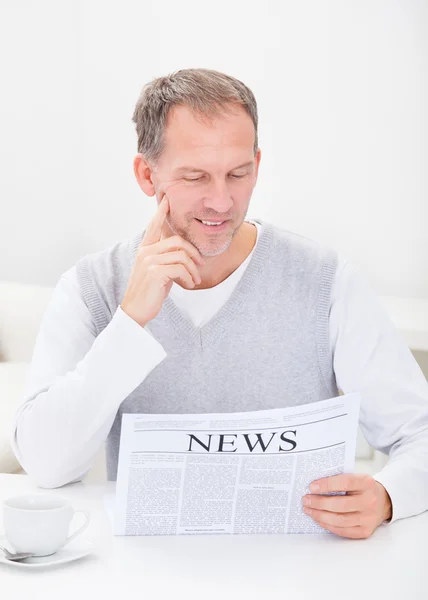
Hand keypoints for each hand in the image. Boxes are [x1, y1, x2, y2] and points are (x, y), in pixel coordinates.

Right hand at [120, 193, 203, 326]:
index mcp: (145, 249)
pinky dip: (189, 277)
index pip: (153, 226)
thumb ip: (166, 259)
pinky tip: (189, 285)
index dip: (161, 212)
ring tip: (194, 281)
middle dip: (193, 254)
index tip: (167, 199)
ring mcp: (148, 261)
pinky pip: (180, 268)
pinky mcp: (154, 272)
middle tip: (200, 266)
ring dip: (193, 269)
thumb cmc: (150, 292)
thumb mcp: (158, 271)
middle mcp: (145, 252)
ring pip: (182, 255)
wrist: (136, 311)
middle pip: (178, 241)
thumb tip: (184, 253)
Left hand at [302, 473, 391, 538]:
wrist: (383, 501)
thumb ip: (339, 480)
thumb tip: (314, 486)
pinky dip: (328, 525)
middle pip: (340, 504)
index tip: (311, 487)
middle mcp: (370, 501)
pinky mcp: (365, 531)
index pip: (344, 483)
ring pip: (340, 520)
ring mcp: (369, 518)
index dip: (326, 485)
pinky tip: (319, 519)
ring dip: (320, 515)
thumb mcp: (356, 478)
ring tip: (309, 510)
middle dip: (319, 503)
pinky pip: (342, 530)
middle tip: (306, 500)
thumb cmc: (363, 488)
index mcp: (367, 483)